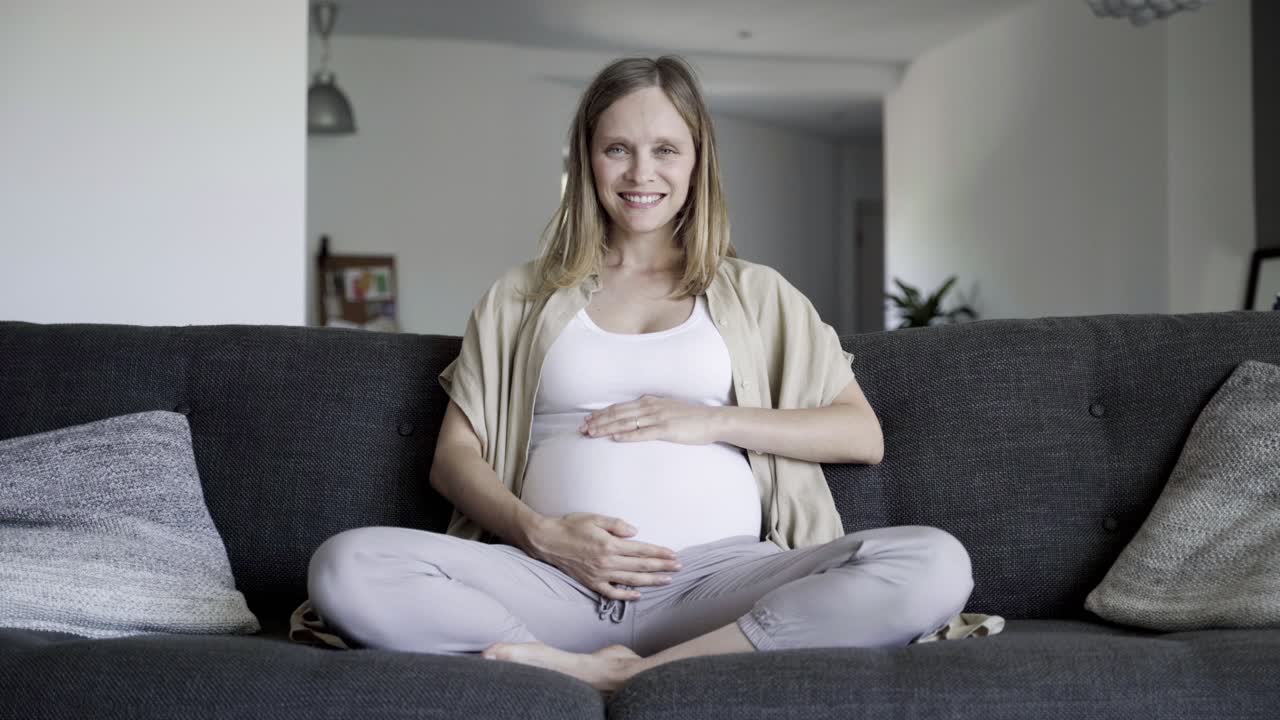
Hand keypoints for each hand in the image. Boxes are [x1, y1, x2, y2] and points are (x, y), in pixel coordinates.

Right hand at [526, 512, 682, 600]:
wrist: (546, 541)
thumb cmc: (570, 526)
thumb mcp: (594, 518)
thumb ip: (617, 525)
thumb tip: (636, 533)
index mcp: (610, 544)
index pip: (642, 550)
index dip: (659, 553)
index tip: (673, 555)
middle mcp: (607, 562)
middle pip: (641, 567)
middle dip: (662, 567)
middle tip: (679, 568)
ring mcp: (599, 575)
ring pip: (631, 581)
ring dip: (651, 581)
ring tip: (666, 581)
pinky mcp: (591, 583)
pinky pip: (612, 592)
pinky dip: (626, 595)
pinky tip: (637, 595)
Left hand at [578, 395, 720, 444]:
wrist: (712, 420)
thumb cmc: (691, 417)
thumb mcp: (668, 407)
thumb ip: (652, 408)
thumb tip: (638, 409)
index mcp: (650, 402)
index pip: (620, 407)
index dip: (602, 413)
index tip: (587, 419)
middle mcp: (651, 407)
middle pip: (619, 414)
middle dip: (598, 421)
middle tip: (582, 429)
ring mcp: (658, 418)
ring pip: (626, 423)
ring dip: (607, 428)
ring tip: (592, 433)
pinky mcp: (666, 430)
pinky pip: (643, 433)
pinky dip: (628, 435)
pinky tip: (615, 438)